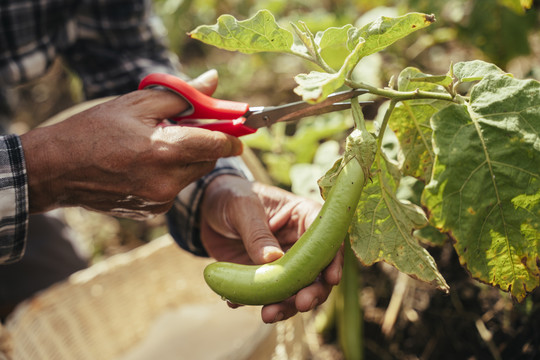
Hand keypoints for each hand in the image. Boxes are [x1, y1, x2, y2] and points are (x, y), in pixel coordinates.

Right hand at [21, 70, 241, 217]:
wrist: (58, 169)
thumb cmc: (95, 130)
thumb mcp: (138, 103)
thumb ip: (182, 96)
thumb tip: (212, 82)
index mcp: (165, 150)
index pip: (217, 144)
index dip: (232, 135)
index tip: (239, 130)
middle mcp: (167, 180)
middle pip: (207, 160)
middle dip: (206, 144)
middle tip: (188, 130)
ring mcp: (160, 200)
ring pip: (192, 176)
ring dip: (186, 160)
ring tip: (157, 147)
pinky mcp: (153, 212)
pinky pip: (175, 189)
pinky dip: (170, 176)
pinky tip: (146, 167)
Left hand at [200, 175, 343, 322]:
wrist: (205, 209)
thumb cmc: (230, 195)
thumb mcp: (242, 207)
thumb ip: (257, 232)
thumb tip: (274, 260)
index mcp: (303, 217)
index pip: (327, 238)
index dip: (334, 259)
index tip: (331, 278)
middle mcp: (299, 243)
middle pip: (317, 271)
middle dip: (312, 291)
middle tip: (301, 304)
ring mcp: (283, 263)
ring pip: (295, 290)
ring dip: (286, 306)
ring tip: (268, 315)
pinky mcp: (265, 278)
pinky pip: (266, 296)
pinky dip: (254, 303)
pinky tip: (236, 302)